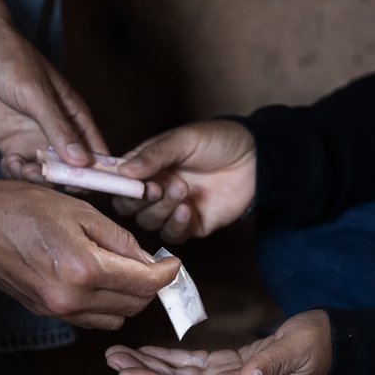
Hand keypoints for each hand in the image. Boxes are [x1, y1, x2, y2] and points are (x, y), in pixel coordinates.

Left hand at [0, 14, 106, 178]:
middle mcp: (58, 133)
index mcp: (75, 117)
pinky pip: (19, 169)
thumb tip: (82, 161)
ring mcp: (35, 140)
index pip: (95, 151)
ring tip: (22, 168)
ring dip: (35, 178)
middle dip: (60, 179)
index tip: (86, 185)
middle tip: (45, 177)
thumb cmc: (14, 62)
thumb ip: (58, 128)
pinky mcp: (12, 144)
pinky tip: (9, 161)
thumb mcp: (37, 95)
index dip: (96, 172)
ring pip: (44, 174)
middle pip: (70, 169)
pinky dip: (15, 172)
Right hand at [0, 179, 180, 329]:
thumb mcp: (80, 211)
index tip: (173, 263)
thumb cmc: (23, 207)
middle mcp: (72, 299)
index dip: (166, 274)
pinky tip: (99, 280)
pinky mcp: (46, 313)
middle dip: (149, 286)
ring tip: (123, 271)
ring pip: (114, 318)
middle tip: (151, 263)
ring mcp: (57, 310)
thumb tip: (147, 260)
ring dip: (127, 298)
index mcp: (85, 269)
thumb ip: (119, 239)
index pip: (144, 283)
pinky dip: (104, 304)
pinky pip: (90, 318)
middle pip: (133, 305)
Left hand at [105, 310, 331, 374]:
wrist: (336, 341)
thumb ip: (272, 366)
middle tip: (113, 360)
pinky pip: (194, 368)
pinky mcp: (232, 367)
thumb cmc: (318, 343)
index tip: (128, 373)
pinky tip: (150, 353)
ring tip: (121, 355)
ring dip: (150, 368)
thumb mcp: (298, 350)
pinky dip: (170, 361)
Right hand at [112, 120, 256, 243]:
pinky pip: (172, 234)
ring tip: (182, 189)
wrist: (256, 159)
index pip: (120, 180)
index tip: (127, 183)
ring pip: (149, 222)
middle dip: (139, 200)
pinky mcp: (190, 225)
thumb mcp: (183, 140)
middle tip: (155, 188)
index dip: (118, 185)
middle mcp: (156, 188)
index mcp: (148, 166)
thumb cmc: (218, 141)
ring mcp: (171, 208)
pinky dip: (175, 224)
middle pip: (128, 207)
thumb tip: (124, 170)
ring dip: (161, 208)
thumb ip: (154, 155)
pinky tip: (186, 209)